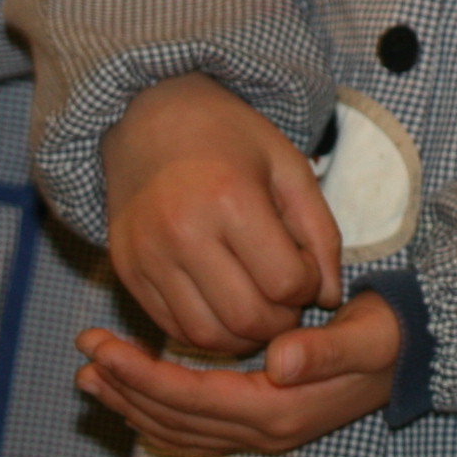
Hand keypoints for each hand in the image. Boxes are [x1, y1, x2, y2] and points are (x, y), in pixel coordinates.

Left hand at [74, 291, 398, 456]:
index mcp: (278, 410)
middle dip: (124, 387)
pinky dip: (157, 415)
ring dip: (132, 405)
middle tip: (83, 353)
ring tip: (92, 377)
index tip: (103, 348)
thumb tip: (279, 359)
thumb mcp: (365, 336)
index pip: (192, 397)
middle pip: (174, 418)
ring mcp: (260, 433)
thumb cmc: (387, 336)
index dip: (142, 375)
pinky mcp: (260, 423)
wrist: (412, 354)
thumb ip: (323, 350)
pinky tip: (136, 397)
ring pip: (178, 429)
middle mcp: (262, 431)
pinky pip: (194, 431)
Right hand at [103, 73, 341, 355]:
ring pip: (206, 336)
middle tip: (287, 302)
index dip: (308, 287)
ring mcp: (148, 256)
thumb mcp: (289, 168)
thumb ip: (320, 232)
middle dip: (281, 322)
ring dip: (244, 337)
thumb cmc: (230, 139)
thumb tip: (330, 298)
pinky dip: (207, 333)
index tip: (305, 269)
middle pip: (246, 318)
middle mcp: (182, 233)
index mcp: (231, 198)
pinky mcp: (127, 272)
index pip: (284, 282)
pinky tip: (224, 309)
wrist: (150, 118)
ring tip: (259, 309)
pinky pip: (172, 328)